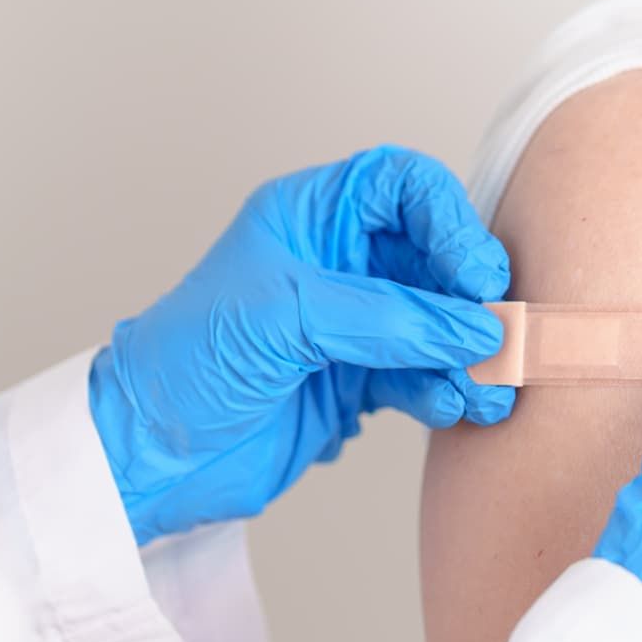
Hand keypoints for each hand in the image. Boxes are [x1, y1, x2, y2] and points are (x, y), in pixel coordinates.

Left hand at [89, 146, 510, 543]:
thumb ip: (387, 319)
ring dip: (468, 352)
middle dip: (471, 297)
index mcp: (311, 216)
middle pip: (435, 255)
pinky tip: (451, 406)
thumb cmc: (184, 362)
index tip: (475, 275)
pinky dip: (446, 389)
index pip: (404, 187)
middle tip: (494, 334)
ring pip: (439, 320)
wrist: (147, 454)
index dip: (450, 220)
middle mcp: (338, 261)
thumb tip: (474, 327)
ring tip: (484, 386)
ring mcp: (352, 322)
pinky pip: (424, 373)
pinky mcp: (357, 379)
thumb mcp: (285, 319)